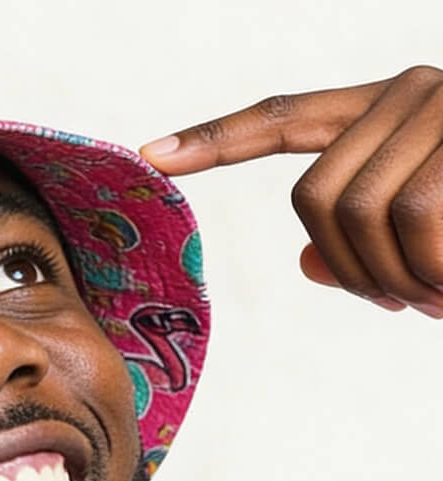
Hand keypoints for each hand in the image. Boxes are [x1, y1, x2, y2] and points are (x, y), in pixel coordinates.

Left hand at [140, 66, 442, 317]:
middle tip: (393, 303)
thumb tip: (305, 264)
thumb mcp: (419, 233)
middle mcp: (404, 94)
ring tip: (430, 299)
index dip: (215, 140)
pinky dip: (425, 268)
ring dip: (389, 277)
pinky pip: (412, 217)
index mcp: (376, 113)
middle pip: (313, 196)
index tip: (150, 155)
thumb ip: (356, 241)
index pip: (281, 118)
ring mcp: (436, 105)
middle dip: (351, 269)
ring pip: (356, 210)